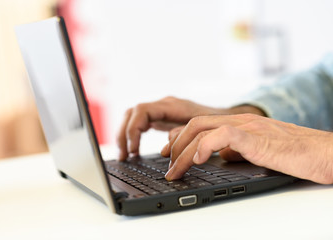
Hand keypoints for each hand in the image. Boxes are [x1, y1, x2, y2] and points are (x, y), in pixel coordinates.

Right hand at [117, 96, 222, 159]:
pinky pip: (140, 123)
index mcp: (172, 106)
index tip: (134, 151)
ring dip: (124, 135)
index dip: (133, 130)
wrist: (226, 117)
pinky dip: (133, 135)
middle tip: (123, 157)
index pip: (141, 111)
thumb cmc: (216, 123)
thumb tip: (165, 152)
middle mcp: (163, 105)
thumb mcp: (200, 130)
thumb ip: (183, 136)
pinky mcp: (161, 118)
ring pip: (132, 117)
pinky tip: (133, 150)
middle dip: (123, 135)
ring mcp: (160, 111)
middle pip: (132, 113)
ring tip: (124, 156)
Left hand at [163, 113, 332, 183]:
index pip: (200, 124)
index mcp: (238, 124)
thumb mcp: (257, 151)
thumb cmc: (295, 154)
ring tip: (175, 170)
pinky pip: (223, 135)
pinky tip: (198, 160)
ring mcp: (247, 127)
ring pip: (202, 129)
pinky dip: (205, 146)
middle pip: (194, 125)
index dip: (179, 137)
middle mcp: (240, 121)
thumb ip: (236, 149)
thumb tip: (219, 156)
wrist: (324, 153)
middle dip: (175, 146)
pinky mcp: (257, 138)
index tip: (168, 154)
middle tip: (168, 167)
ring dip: (183, 151)